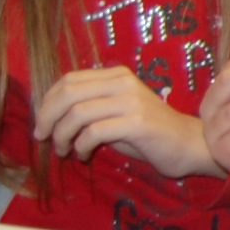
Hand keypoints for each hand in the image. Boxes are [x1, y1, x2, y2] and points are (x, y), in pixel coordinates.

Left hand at [33, 63, 222, 177]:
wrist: (188, 144)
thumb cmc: (147, 133)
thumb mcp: (115, 113)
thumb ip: (90, 107)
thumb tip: (50, 116)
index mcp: (116, 75)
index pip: (69, 80)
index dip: (47, 102)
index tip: (42, 124)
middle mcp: (123, 83)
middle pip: (69, 93)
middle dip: (47, 117)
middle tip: (42, 137)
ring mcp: (131, 101)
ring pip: (78, 113)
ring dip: (62, 135)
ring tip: (63, 150)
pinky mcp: (137, 123)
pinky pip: (94, 132)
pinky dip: (80, 146)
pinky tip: (83, 155)